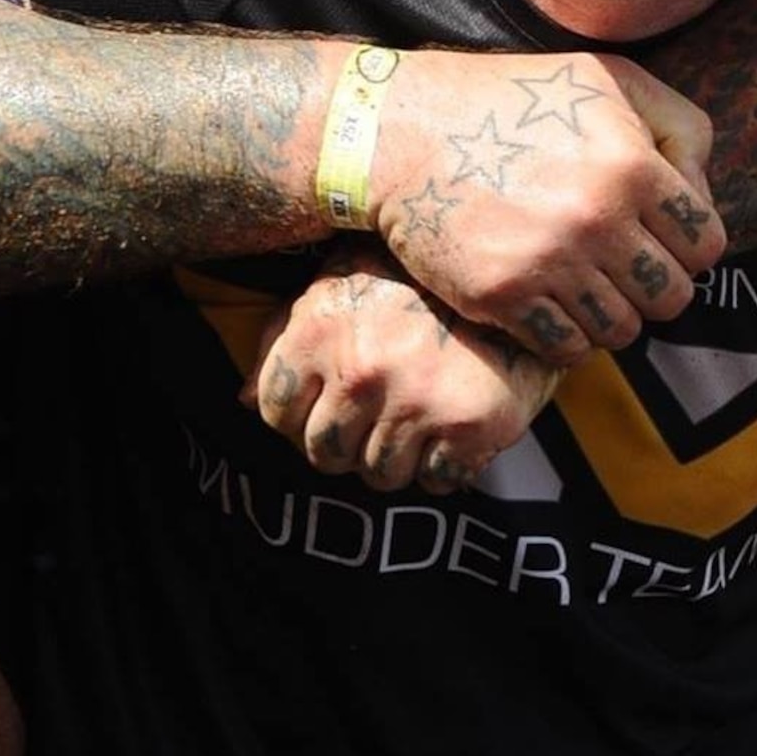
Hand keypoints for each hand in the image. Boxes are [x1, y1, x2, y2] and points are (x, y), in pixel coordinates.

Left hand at [245, 244, 561, 493]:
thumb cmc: (415, 276)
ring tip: (418, 413)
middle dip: (346, 441)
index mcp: (318, 330)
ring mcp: (413, 404)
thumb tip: (242, 400)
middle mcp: (359, 371)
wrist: (514, 274)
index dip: (298, 415)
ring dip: (396, 454)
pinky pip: (435, 481)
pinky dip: (443, 464)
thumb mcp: (340, 279)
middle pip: (324, 453)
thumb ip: (286, 333)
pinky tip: (452, 423)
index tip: (326, 405)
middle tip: (377, 413)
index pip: (274, 412)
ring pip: (378, 475)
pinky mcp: (466, 430)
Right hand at [365, 48, 719, 356]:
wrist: (399, 129)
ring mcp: (548, 261)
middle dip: (652, 286)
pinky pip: (567, 349)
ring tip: (580, 281)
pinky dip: (565, 334)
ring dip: (608, 313)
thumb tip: (702, 193)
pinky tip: (546, 298)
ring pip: (622, 331)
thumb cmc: (507, 99)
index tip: (654, 237)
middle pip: (672, 297)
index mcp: (631, 163)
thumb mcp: (602, 78)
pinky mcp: (502, 295)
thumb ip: (677, 125)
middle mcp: (596, 216)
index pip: (707, 245)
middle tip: (618, 264)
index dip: (686, 245)